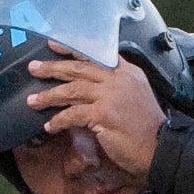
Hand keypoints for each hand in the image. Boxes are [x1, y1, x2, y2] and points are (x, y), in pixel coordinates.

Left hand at [25, 54, 159, 180]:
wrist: (161, 147)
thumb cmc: (147, 127)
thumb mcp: (136, 95)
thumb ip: (116, 86)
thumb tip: (89, 87)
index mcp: (127, 72)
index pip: (96, 54)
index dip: (72, 49)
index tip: (53, 45)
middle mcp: (118, 79)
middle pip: (79, 68)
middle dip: (53, 68)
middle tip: (34, 68)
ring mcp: (110, 95)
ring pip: (72, 90)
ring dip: (49, 95)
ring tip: (32, 100)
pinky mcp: (103, 114)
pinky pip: (73, 114)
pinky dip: (58, 120)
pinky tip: (49, 126)